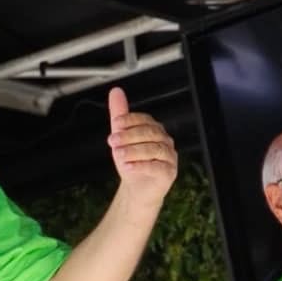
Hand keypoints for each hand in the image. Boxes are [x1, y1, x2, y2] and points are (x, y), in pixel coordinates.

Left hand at [107, 87, 176, 204]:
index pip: (144, 120)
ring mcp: (169, 157)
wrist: (136, 188)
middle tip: (113, 140)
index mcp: (154, 130)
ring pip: (153, 149)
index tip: (116, 124)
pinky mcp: (169, 172)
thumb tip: (115, 92)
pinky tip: (127, 167)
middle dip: (129, 136)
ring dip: (133, 151)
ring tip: (118, 154)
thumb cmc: (131, 161)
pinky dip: (140, 166)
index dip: (130, 120)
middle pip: (149, 133)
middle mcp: (164, 141)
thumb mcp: (121, 138)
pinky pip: (156, 167)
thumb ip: (119, 115)